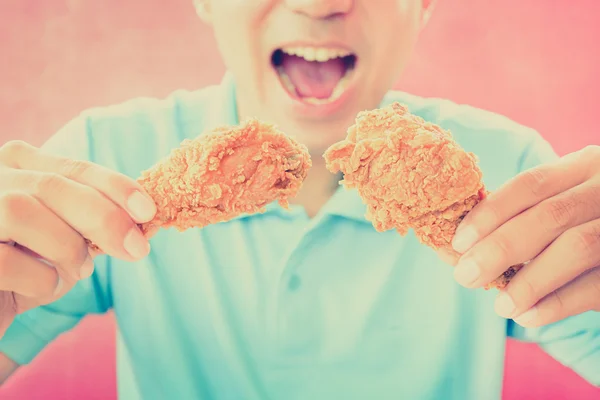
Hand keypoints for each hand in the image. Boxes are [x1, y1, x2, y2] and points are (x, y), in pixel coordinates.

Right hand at [0, 140, 155, 336]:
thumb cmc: (29, 269)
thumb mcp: (67, 239)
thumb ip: (95, 224)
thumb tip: (142, 223)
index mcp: (20, 167)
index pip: (74, 167)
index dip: (114, 186)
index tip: (148, 211)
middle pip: (52, 185)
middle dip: (103, 217)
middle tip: (135, 249)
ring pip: (22, 211)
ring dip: (65, 247)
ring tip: (77, 270)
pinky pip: (6, 260)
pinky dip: (39, 279)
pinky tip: (44, 287)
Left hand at [450, 145, 599, 326]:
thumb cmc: (584, 223)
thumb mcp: (561, 203)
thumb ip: (519, 218)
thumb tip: (454, 250)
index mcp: (583, 167)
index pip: (530, 185)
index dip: (490, 213)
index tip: (458, 243)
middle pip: (550, 216)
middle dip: (500, 249)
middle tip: (466, 276)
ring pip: (578, 246)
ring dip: (531, 280)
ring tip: (501, 305)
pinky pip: (596, 284)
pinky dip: (559, 302)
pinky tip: (529, 315)